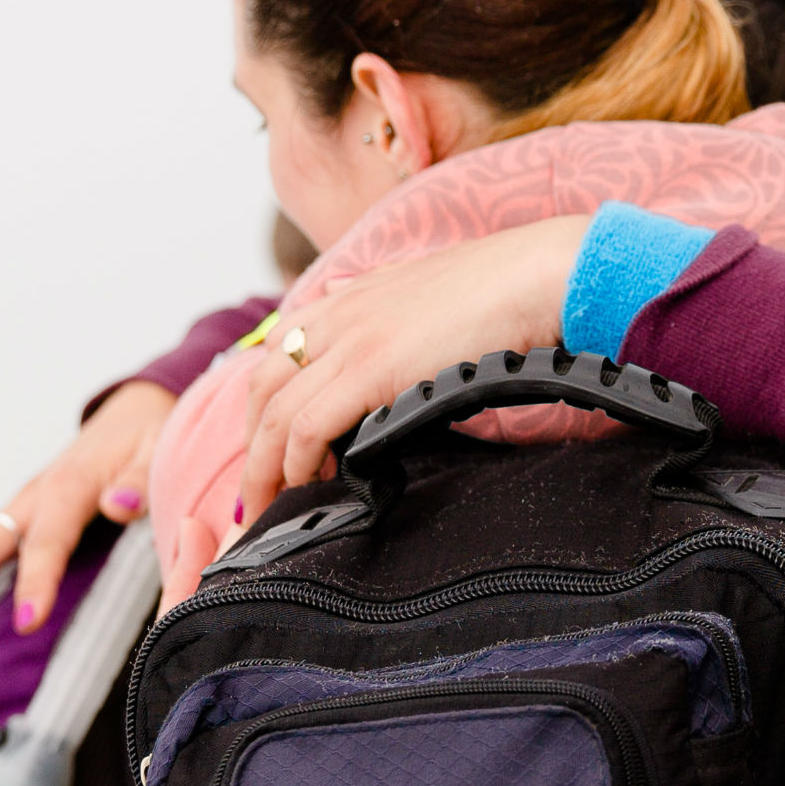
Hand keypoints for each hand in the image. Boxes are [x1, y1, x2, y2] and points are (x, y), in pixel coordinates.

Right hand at [0, 380, 176, 638]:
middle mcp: (33, 500)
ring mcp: (20, 511)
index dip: (37, 580)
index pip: (48, 540)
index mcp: (69, 486)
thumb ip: (141, 480)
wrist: (136, 414)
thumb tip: (119, 506)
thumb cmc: (150, 438)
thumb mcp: (158, 450)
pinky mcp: (20, 521)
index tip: (27, 622)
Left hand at [233, 219, 590, 527]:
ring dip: (265, 467)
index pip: (275, 353)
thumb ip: (377, 296)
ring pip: (275, 414)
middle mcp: (335, 317)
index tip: (270, 449)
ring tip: (271, 508)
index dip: (264, 405)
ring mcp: (349, 342)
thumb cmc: (496, 287)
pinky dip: (297, 463)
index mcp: (346, 298)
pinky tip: (309, 485)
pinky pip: (307, 426)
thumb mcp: (420, 284)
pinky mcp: (370, 371)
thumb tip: (341, 294)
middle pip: (261, 388)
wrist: (532, 276)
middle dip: (251, 445)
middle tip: (259, 493)